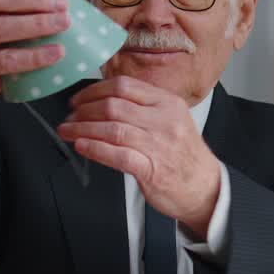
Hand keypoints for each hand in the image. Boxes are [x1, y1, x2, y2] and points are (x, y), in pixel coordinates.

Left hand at [57, 76, 221, 237]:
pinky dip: (95, 148)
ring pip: (112, 128)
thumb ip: (143, 108)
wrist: (206, 188)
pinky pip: (117, 154)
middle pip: (114, 105)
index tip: (79, 99)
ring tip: (67, 131)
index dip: (94, 90)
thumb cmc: (184, 156)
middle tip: (70, 117)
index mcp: (168, 103)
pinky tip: (81, 146)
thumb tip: (103, 102)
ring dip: (82, 128)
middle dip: (84, 110)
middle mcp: (164, 120)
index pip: (124, 85)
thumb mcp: (172, 120)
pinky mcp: (152, 169)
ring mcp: (158, 144)